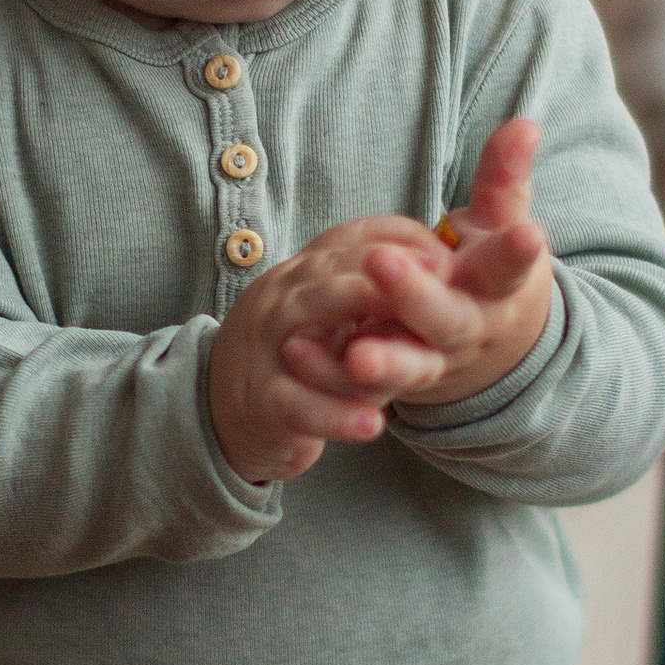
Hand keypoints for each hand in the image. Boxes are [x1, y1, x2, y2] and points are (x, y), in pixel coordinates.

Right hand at [208, 218, 453, 484]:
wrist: (218, 411)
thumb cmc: (295, 357)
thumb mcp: (331, 313)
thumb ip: (376, 292)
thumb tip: (443, 264)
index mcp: (304, 274)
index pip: (348, 239)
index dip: (397, 240)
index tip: (446, 252)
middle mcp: (281, 299)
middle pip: (328, 275)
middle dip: (382, 272)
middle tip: (439, 279)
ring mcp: (266, 348)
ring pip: (307, 326)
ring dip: (358, 333)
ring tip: (404, 344)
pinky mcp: (262, 402)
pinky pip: (297, 405)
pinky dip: (334, 416)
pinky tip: (373, 425)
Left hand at [281, 119, 551, 417]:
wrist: (489, 345)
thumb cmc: (487, 269)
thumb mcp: (501, 224)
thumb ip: (504, 177)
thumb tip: (525, 124)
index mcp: (498, 287)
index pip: (508, 265)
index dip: (518, 251)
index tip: (530, 233)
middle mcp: (468, 328)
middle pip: (448, 320)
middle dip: (417, 295)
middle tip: (383, 263)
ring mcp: (432, 360)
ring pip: (411, 366)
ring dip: (384, 361)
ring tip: (356, 354)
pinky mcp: (394, 380)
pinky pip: (364, 387)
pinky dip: (332, 374)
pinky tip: (298, 352)